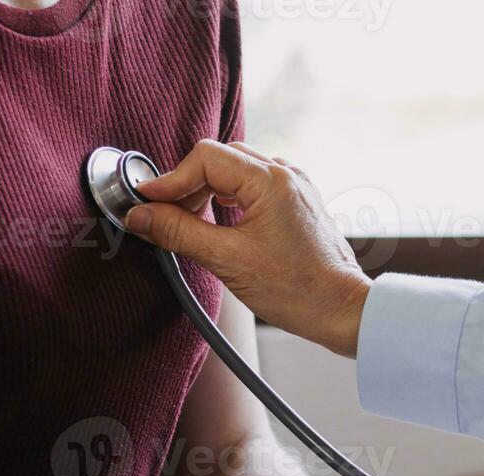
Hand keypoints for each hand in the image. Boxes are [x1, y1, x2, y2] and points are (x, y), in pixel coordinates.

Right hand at [126, 140, 370, 356]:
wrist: (342, 310)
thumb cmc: (297, 290)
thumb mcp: (228, 261)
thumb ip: (179, 233)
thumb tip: (141, 216)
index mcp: (271, 181)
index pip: (204, 157)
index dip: (170, 179)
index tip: (147, 202)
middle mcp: (285, 174)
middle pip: (218, 159)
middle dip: (186, 185)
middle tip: (165, 216)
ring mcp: (294, 186)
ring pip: (235, 170)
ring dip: (206, 191)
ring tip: (189, 222)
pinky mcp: (296, 201)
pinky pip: (253, 185)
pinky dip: (228, 198)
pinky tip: (218, 222)